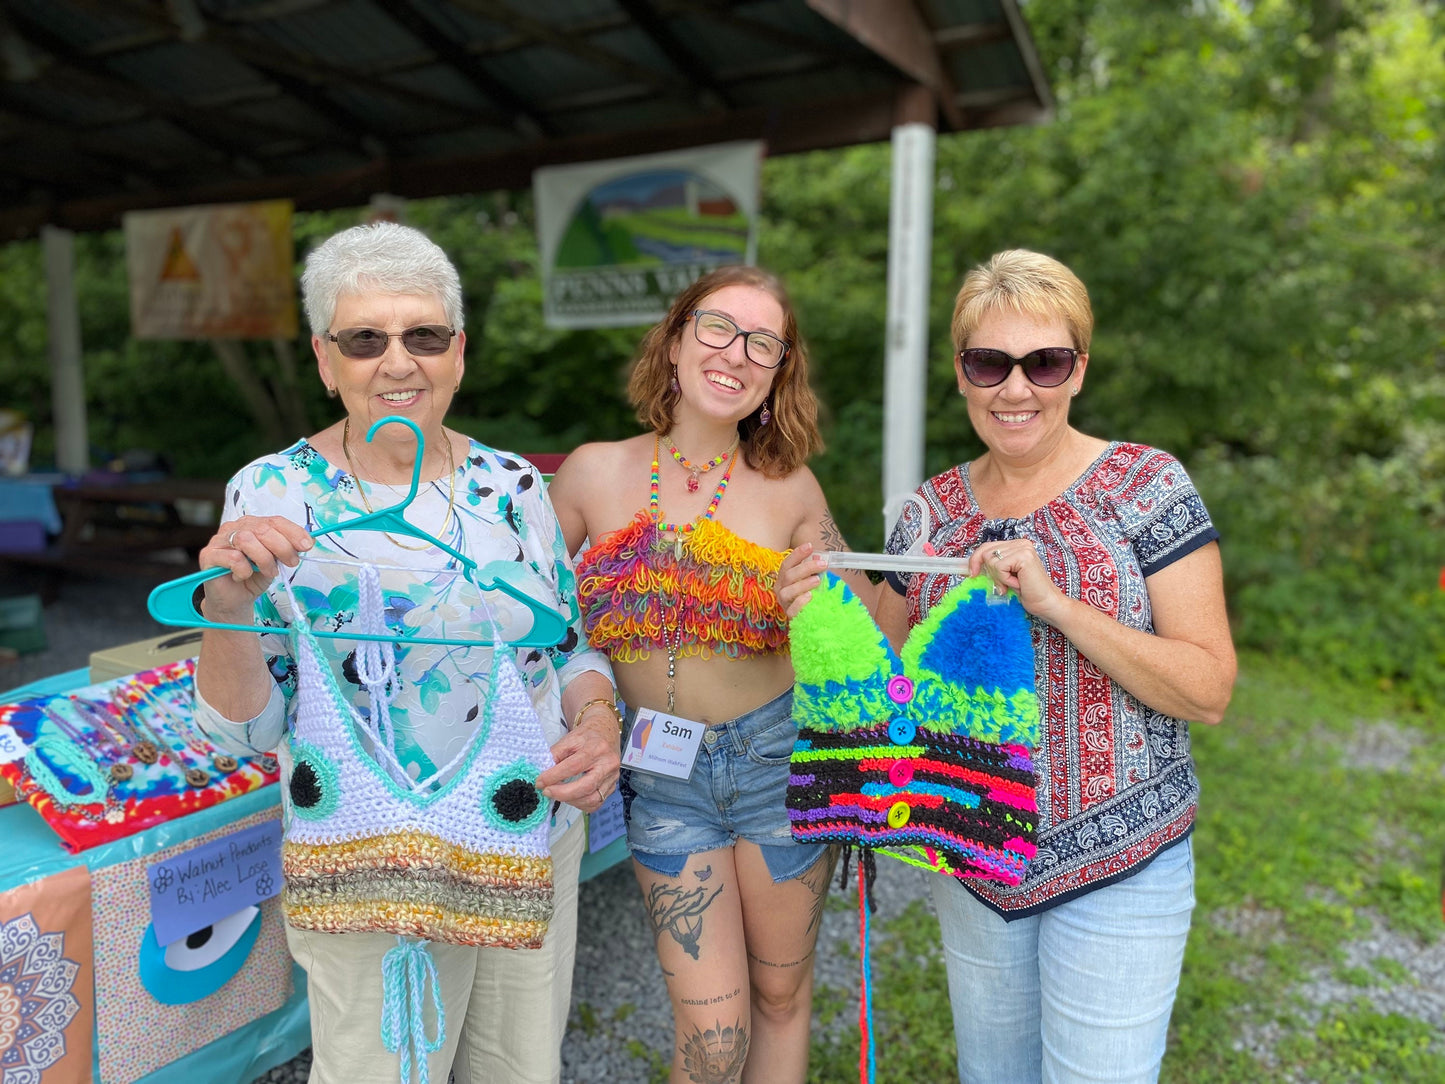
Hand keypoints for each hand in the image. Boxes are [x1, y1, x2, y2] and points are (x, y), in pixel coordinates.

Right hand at [199, 516, 314, 620]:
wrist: (235, 600)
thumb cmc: (254, 577)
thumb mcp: (276, 561)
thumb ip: (287, 548)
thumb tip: (308, 541)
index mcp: (252, 524)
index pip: (274, 520)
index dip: (293, 531)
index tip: (307, 545)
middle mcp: (234, 527)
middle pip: (262, 528)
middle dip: (282, 547)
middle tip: (291, 563)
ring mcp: (219, 540)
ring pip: (246, 540)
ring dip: (264, 559)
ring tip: (269, 572)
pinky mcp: (208, 555)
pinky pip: (233, 558)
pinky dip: (244, 570)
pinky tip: (244, 576)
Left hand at [538, 706, 621, 813]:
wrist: (606, 731)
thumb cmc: (587, 735)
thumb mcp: (569, 738)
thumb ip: (555, 754)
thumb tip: (543, 773)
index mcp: (596, 748)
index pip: (574, 766)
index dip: (554, 776)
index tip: (540, 782)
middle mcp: (608, 763)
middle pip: (586, 786)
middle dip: (562, 793)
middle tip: (547, 792)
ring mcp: (613, 776)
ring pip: (592, 799)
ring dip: (571, 800)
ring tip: (558, 794)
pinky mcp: (612, 786)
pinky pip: (596, 803)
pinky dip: (581, 804)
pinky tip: (571, 798)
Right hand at [777, 543, 827, 618]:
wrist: (809, 618)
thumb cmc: (810, 595)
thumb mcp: (812, 580)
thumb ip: (814, 570)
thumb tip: (818, 556)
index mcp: (784, 579)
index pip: (787, 564)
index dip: (797, 554)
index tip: (810, 546)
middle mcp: (781, 589)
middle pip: (788, 575)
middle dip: (806, 568)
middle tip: (823, 564)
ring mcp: (784, 603)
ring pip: (787, 591)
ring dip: (802, 584)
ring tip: (817, 580)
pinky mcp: (790, 616)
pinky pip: (792, 609)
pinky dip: (800, 601)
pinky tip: (810, 596)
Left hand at [969, 541, 1065, 622]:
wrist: (1046, 604)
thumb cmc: (1027, 593)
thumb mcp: (1004, 577)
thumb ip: (992, 567)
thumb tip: (969, 567)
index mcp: (1016, 545)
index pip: (987, 546)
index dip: (976, 560)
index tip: (972, 573)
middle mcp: (1020, 543)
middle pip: (985, 552)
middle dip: (990, 572)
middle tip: (1003, 585)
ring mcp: (1023, 548)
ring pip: (991, 560)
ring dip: (999, 577)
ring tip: (1013, 584)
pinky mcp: (1024, 556)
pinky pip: (999, 567)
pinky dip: (1004, 579)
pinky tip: (1018, 584)